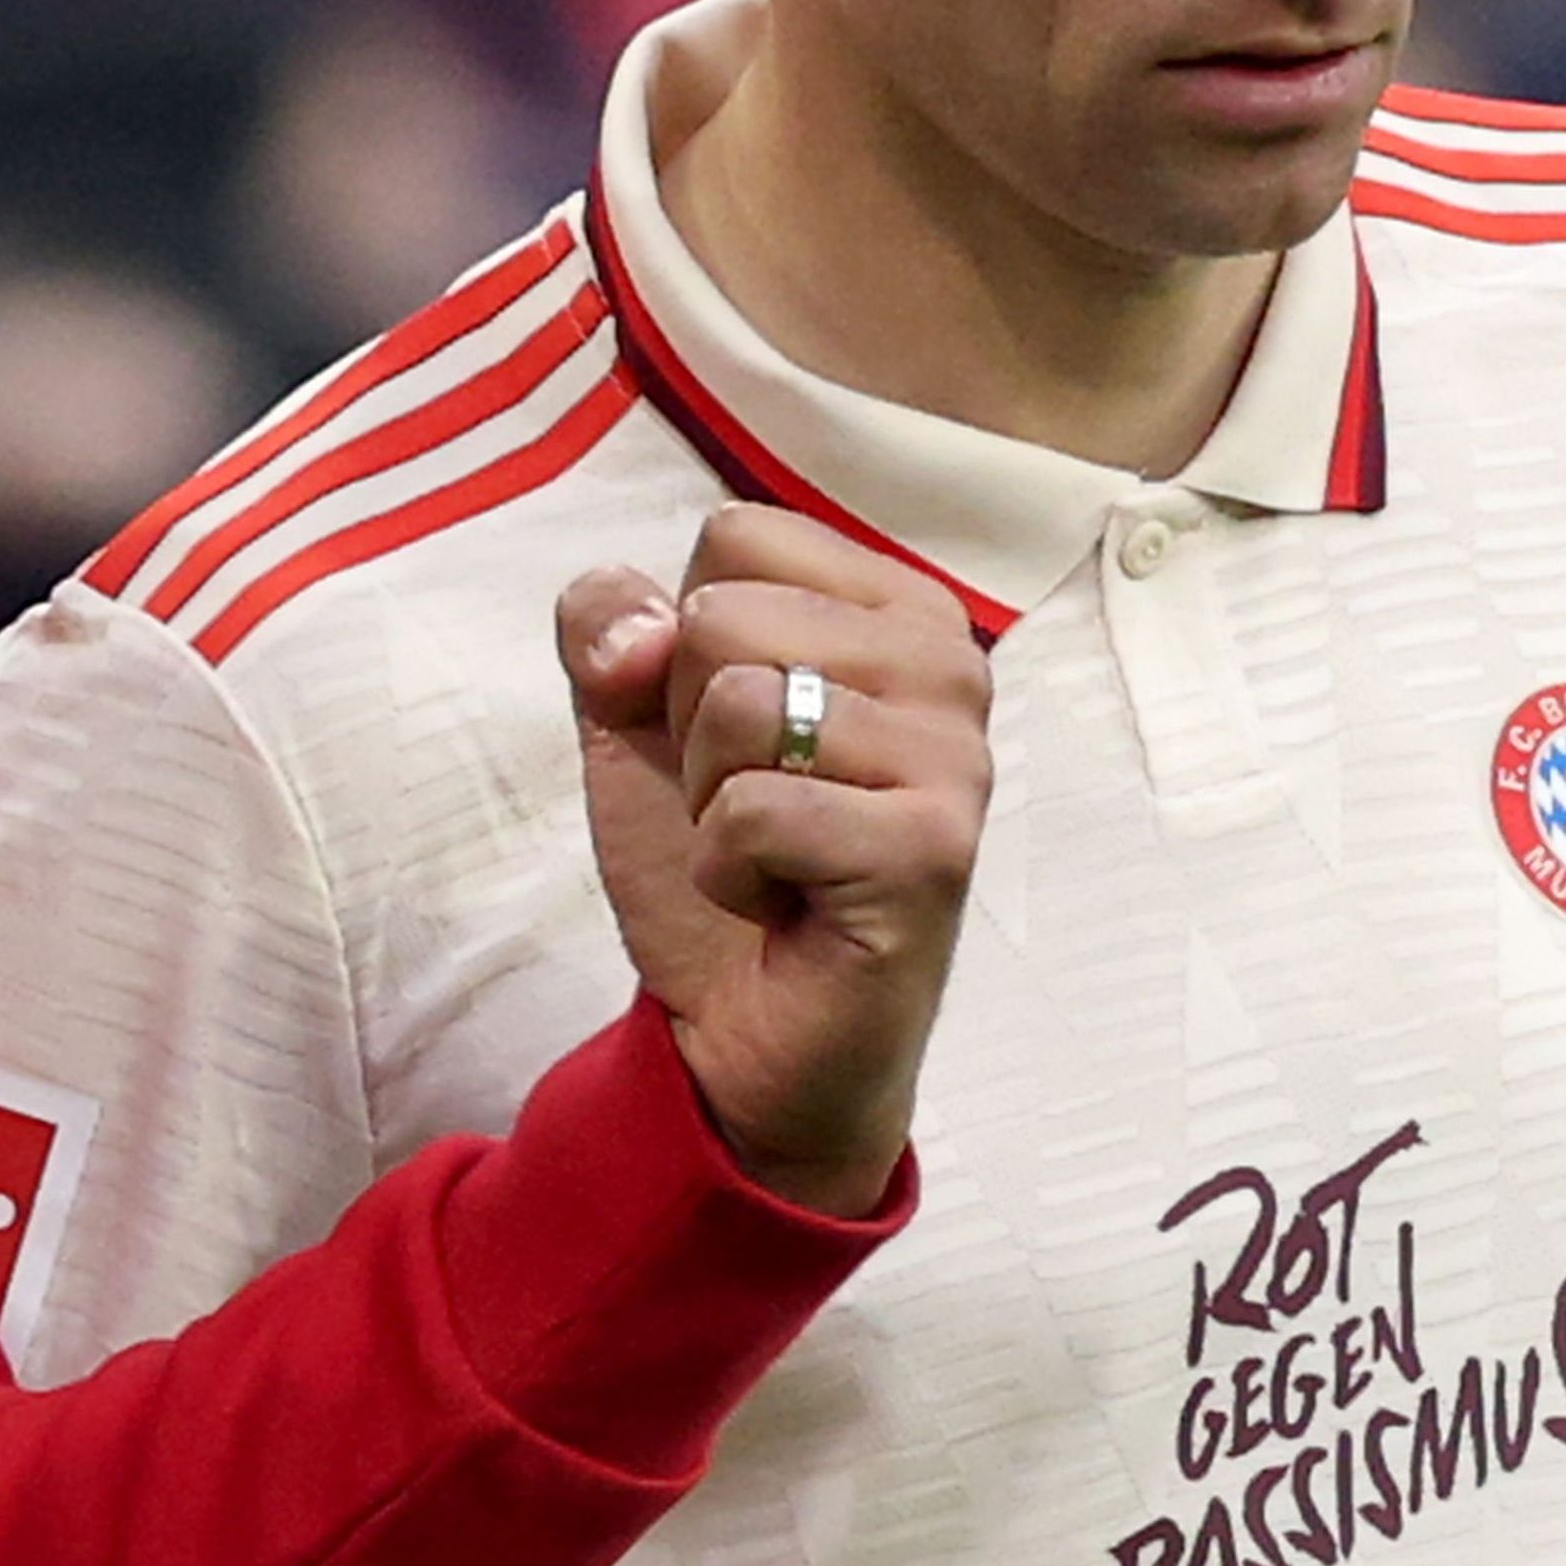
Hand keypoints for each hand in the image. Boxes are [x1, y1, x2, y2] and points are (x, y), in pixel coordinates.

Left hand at [563, 507, 989, 1216]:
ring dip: (709, 801)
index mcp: (893, 606)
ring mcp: (956, 756)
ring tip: (771, 852)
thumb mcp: (634, 717)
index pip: (735, 534)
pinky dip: (727, 870)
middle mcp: (948, 661)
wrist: (747, 1031)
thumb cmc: (717, 858)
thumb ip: (609, 625)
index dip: (683, 642)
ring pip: (739, 703)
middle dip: (691, 727)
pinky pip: (755, 810)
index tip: (736, 734)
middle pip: (722, 613)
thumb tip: (634, 628)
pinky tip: (781, 904)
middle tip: (753, 804)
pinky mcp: (932, 850)